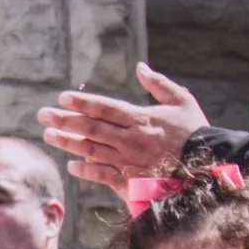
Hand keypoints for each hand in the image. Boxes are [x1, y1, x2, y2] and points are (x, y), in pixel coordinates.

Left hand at [35, 64, 208, 190]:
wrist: (206, 169)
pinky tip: (71, 165)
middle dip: (64, 120)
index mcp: (140, 118)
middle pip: (90, 127)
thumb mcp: (182, 101)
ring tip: (48, 135)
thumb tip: (140, 67)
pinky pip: (102, 174)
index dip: (81, 102)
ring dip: (67, 142)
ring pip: (91, 149)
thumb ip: (159, 84)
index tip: (61, 98)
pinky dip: (85, 170)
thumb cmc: (195, 132)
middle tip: (42, 114)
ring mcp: (128, 160)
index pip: (104, 107)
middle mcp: (130, 138)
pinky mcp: (130, 180)